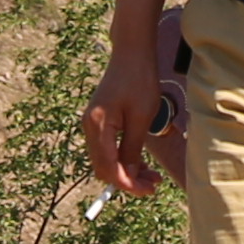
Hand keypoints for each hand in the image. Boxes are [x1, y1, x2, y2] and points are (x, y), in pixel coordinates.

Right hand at [84, 54, 174, 197]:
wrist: (131, 53)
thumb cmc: (139, 80)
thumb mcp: (141, 117)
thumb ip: (132, 148)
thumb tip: (128, 176)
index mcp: (98, 125)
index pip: (108, 166)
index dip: (126, 183)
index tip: (147, 190)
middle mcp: (90, 126)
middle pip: (104, 167)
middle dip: (127, 180)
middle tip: (153, 184)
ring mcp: (93, 124)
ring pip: (106, 160)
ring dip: (126, 171)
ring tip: (152, 176)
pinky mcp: (100, 121)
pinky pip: (108, 148)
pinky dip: (123, 158)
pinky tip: (141, 163)